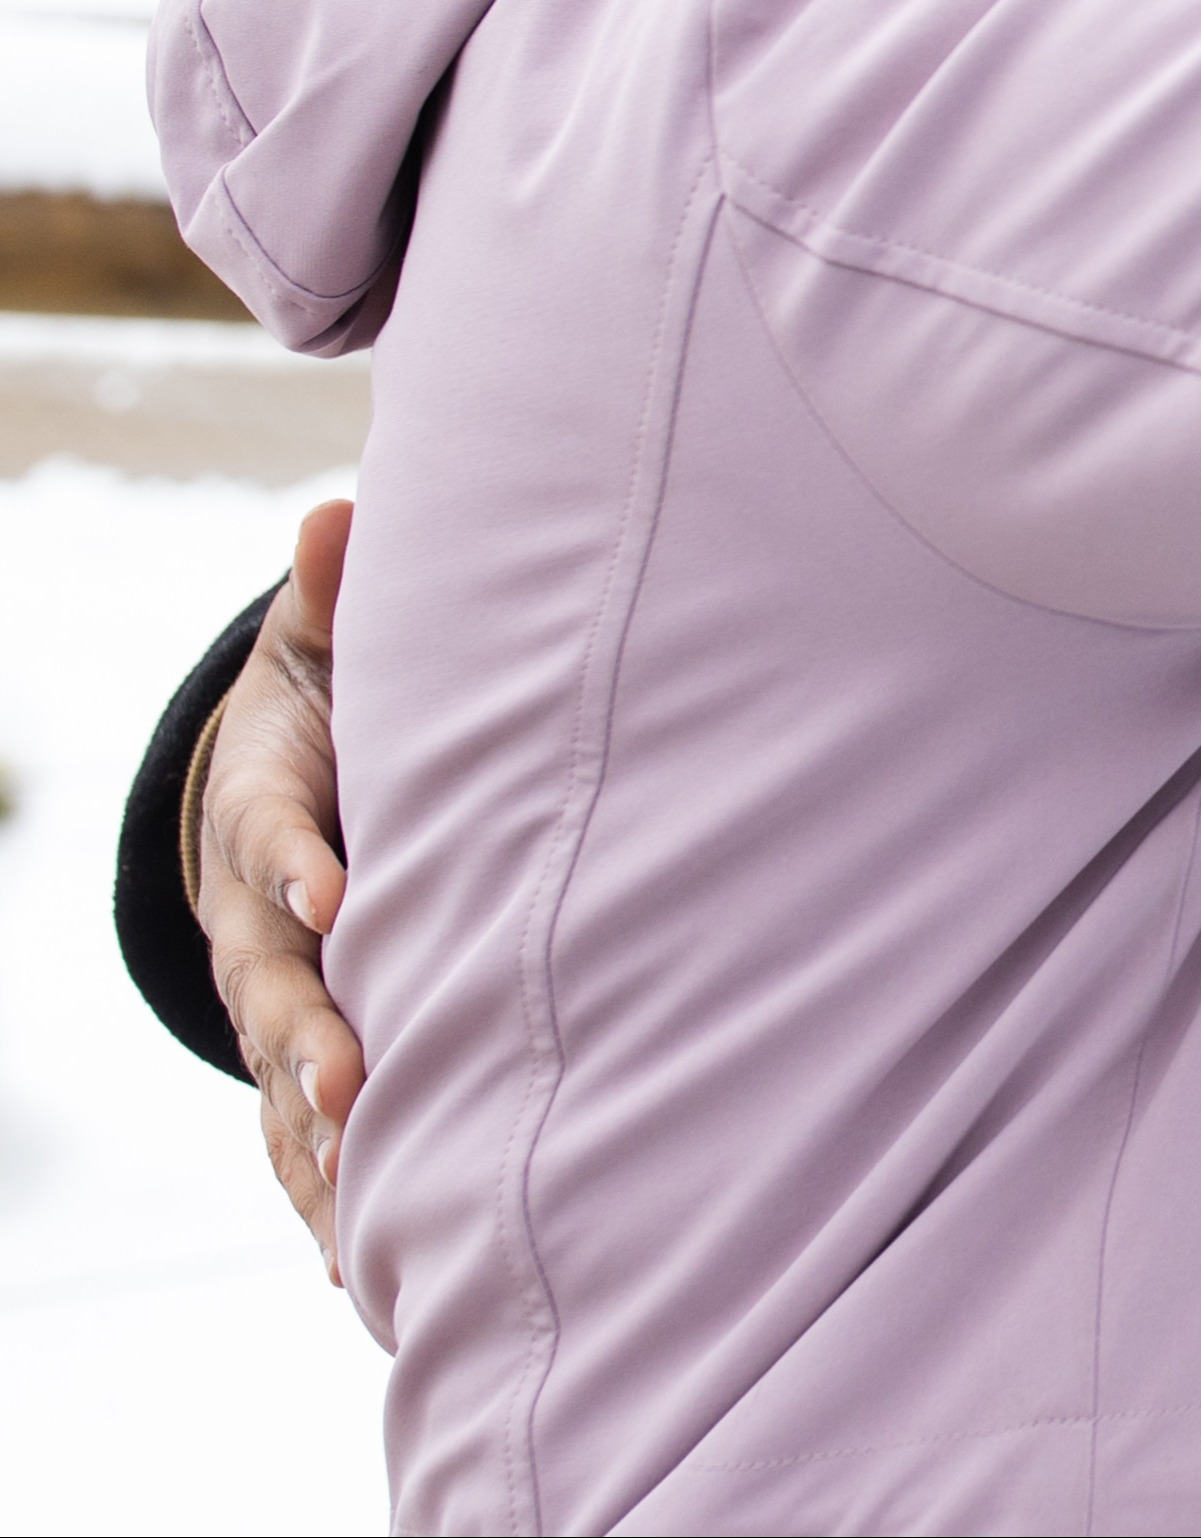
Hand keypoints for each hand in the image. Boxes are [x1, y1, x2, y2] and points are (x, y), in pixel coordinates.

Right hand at [197, 498, 359, 1274]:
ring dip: (319, 1143)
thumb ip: (337, 593)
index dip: (305, 864)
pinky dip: (328, 1197)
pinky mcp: (300, 1046)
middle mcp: (253, 919)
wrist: (277, 770)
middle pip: (273, 984)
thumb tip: (334, 511)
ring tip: (362, 1217)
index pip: (277, 837)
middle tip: (356, 1086)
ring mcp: (270, 994)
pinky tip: (365, 1272)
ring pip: (280, 1080)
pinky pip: (300, 1135)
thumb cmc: (334, 693)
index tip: (342, 897)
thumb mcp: (328, 637)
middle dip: (312, 1037)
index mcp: (267, 811)